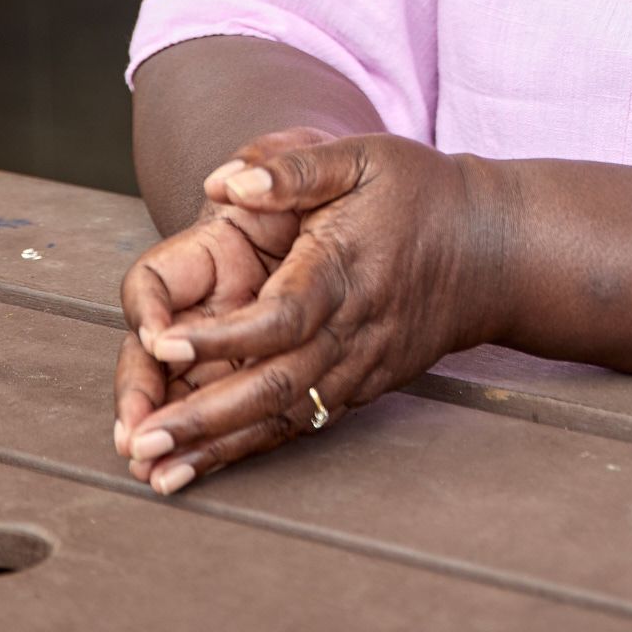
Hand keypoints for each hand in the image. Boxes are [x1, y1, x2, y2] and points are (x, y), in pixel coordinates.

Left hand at [114, 130, 505, 495]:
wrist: (492, 249)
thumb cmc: (419, 192)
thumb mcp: (362, 158)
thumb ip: (293, 169)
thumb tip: (223, 181)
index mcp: (341, 269)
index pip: (278, 315)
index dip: (219, 334)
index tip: (159, 341)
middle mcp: (351, 329)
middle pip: (273, 385)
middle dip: (202, 418)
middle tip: (140, 441)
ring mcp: (359, 366)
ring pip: (283, 417)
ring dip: (219, 448)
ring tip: (157, 473)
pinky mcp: (363, 385)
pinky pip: (303, 423)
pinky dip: (252, 449)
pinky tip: (205, 467)